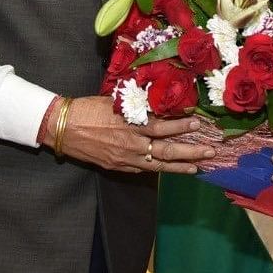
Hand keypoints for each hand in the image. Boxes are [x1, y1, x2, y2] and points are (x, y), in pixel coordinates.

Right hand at [47, 95, 213, 174]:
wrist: (62, 127)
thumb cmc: (87, 109)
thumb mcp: (115, 101)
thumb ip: (137, 106)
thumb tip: (159, 104)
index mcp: (130, 124)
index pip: (162, 127)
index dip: (181, 127)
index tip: (198, 125)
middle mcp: (130, 144)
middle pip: (166, 150)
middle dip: (190, 152)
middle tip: (210, 152)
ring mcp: (124, 159)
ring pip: (158, 165)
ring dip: (180, 167)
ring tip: (198, 168)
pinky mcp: (117, 167)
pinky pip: (142, 170)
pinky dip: (159, 171)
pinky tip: (171, 171)